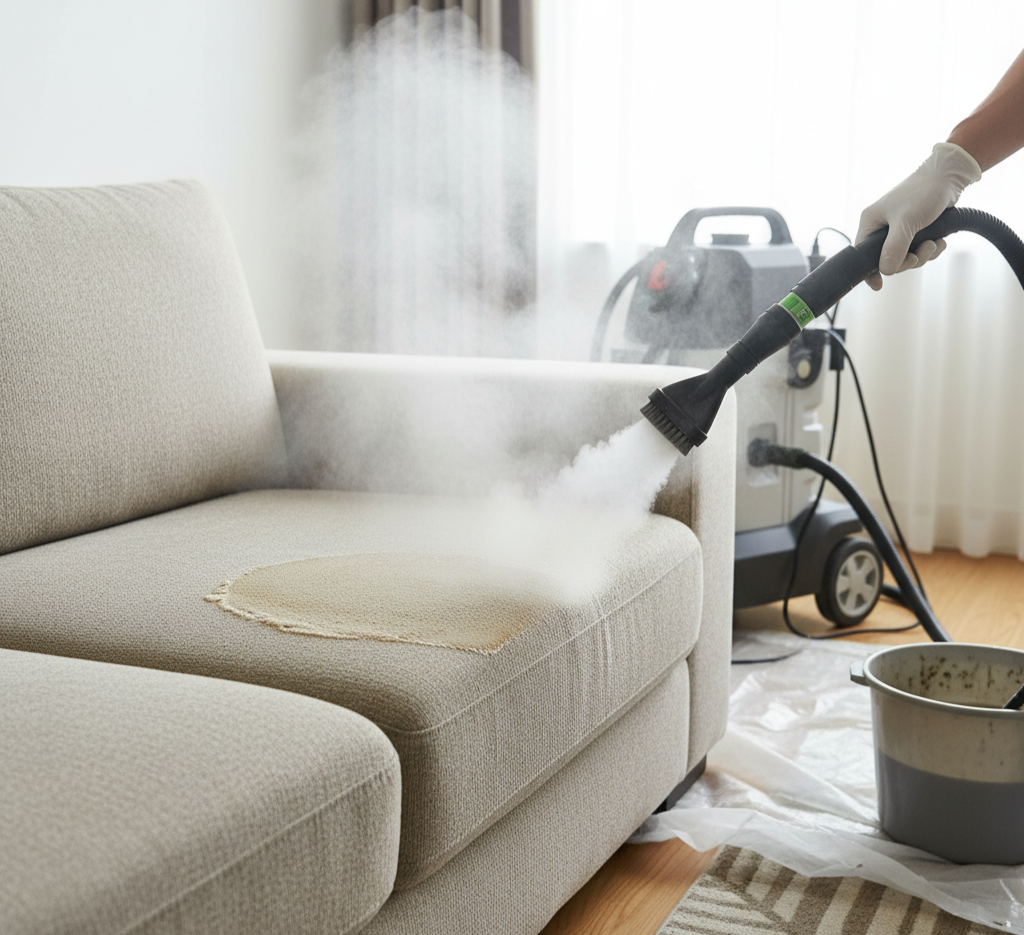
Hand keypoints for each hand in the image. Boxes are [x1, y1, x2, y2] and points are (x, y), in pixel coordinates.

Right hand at [856, 142, 980, 289]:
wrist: (948, 176)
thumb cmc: (923, 192)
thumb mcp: (906, 222)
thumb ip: (894, 248)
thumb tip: (886, 271)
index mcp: (870, 223)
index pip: (862, 255)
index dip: (869, 271)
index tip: (878, 286)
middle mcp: (881, 228)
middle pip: (887, 260)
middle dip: (907, 260)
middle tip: (920, 253)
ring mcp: (898, 230)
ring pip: (905, 257)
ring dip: (922, 255)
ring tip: (933, 243)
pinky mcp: (915, 230)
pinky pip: (918, 250)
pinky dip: (930, 249)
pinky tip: (939, 240)